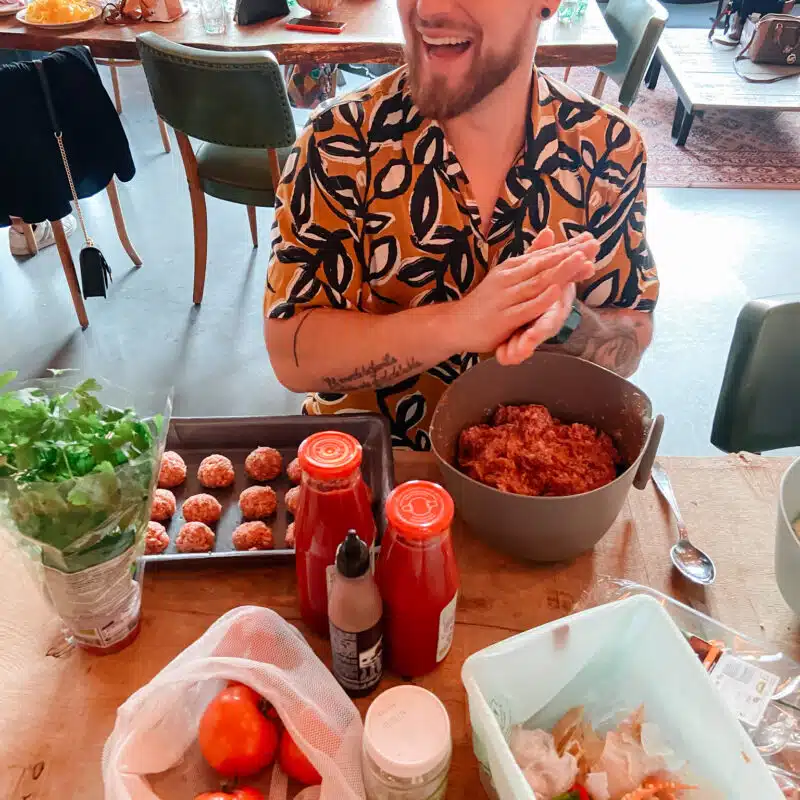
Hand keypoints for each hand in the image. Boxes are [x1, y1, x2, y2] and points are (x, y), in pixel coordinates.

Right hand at [444, 228, 597, 354]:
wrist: (455, 324)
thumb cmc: (486, 302)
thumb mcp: (507, 275)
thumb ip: (530, 257)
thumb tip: (549, 233)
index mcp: (513, 267)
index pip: (545, 255)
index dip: (568, 247)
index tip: (591, 239)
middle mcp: (509, 278)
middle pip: (544, 264)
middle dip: (570, 254)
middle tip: (594, 244)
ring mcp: (506, 297)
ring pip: (537, 282)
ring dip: (560, 271)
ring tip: (581, 260)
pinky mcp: (504, 319)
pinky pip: (526, 308)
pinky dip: (542, 299)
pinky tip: (557, 291)